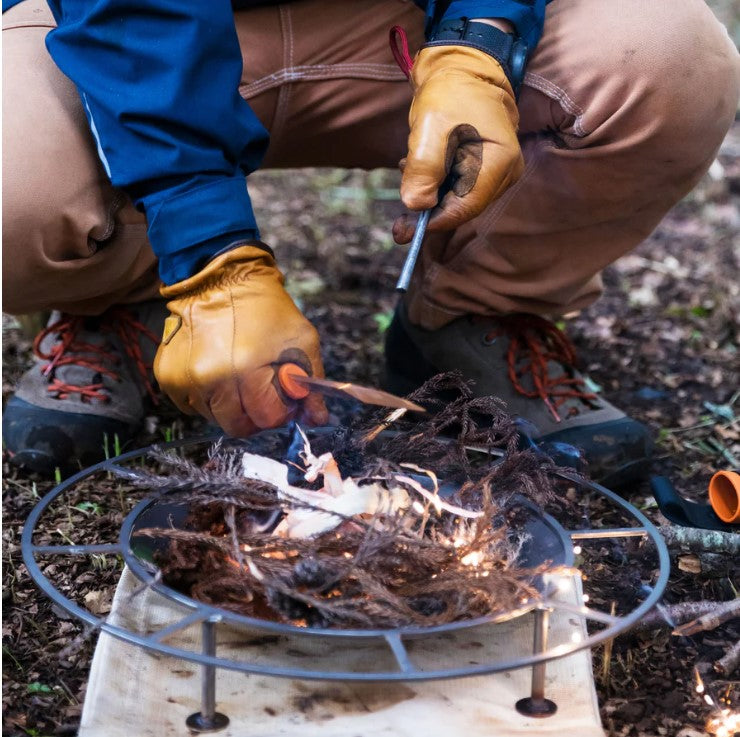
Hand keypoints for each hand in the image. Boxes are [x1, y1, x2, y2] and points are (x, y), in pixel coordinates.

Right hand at [154, 244, 327, 435]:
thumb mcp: (301, 340)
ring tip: (239, 374)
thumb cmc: (266, 309)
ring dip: (231, 405)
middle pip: (237, 426)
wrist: (223, 279)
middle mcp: (210, 377)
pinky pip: (192, 405)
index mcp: (245, 369)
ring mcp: (184, 378)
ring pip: (214, 418)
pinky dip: (208, 396)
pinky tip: (218, 370)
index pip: (266, 419)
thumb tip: (316, 419)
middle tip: (262, 392)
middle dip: (255, 414)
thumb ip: (310, 384)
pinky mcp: (167, 375)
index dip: (280, 411)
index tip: (283, 397)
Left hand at [395, 45, 523, 242]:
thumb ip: (423, 168)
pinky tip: (417, 166)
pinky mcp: (485, 170)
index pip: (465, 208)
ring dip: (429, 193)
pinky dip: (435, 184)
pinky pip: (457, 189)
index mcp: (500, 163)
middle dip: (428, 208)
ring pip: (456, 200)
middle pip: (461, 207)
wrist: (461, 69)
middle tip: (397, 219)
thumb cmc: (450, 93)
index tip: (404, 228)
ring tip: (408, 168)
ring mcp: (498, 173)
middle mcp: (505, 174)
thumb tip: (415, 206)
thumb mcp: (431, 127)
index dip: (434, 221)